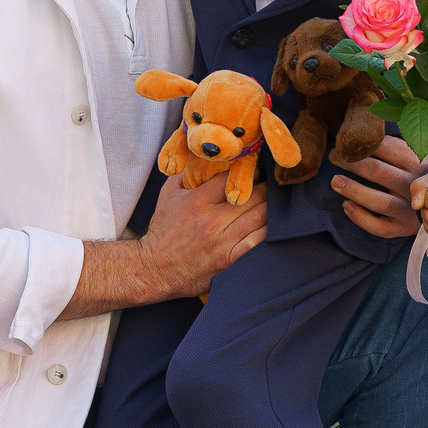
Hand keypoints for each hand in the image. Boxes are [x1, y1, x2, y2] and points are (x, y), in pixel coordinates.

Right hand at [141, 172, 266, 297]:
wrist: (154, 269)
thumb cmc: (162, 232)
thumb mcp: (167, 196)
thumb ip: (184, 175)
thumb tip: (201, 158)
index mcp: (197, 201)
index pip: (231, 178)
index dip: (247, 171)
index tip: (253, 169)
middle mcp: (212, 220)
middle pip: (253, 196)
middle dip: (266, 187)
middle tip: (270, 183)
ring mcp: (222, 242)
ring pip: (261, 218)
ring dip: (271, 208)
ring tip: (273, 202)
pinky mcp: (229, 260)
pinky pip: (258, 242)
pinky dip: (268, 231)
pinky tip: (271, 225)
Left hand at [332, 134, 427, 238]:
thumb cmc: (412, 173)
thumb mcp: (408, 154)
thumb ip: (389, 143)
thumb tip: (358, 130)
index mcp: (417, 163)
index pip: (387, 149)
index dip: (362, 144)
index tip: (344, 143)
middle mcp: (414, 187)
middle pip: (379, 172)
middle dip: (352, 164)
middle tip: (334, 157)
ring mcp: (408, 210)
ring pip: (381, 202)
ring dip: (355, 190)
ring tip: (335, 181)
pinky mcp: (401, 228)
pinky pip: (380, 227)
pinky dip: (361, 218)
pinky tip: (346, 205)